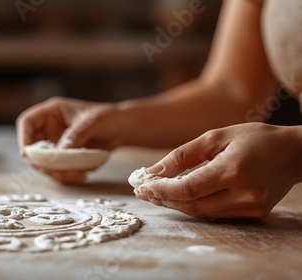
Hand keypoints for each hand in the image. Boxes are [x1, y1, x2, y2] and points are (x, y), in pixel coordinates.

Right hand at [16, 97, 123, 183]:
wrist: (121, 129)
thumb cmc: (107, 117)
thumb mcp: (93, 122)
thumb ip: (76, 134)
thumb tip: (60, 150)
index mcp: (52, 113)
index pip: (27, 122)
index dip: (23, 137)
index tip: (28, 154)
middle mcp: (49, 129)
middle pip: (32, 148)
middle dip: (43, 162)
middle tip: (59, 171)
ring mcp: (55, 144)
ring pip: (44, 163)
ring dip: (57, 173)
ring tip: (79, 175)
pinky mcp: (63, 158)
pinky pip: (57, 170)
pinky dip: (67, 176)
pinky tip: (82, 176)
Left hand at [134, 123, 301, 218]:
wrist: (294, 153)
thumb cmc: (255, 138)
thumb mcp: (216, 137)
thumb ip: (182, 155)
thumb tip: (152, 171)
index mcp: (234, 170)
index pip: (189, 189)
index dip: (162, 190)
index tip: (142, 186)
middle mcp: (244, 193)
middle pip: (193, 205)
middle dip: (164, 199)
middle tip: (144, 191)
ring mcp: (251, 207)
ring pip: (202, 212)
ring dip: (176, 204)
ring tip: (157, 193)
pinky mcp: (254, 213)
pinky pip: (215, 213)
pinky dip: (194, 206)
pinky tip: (179, 197)